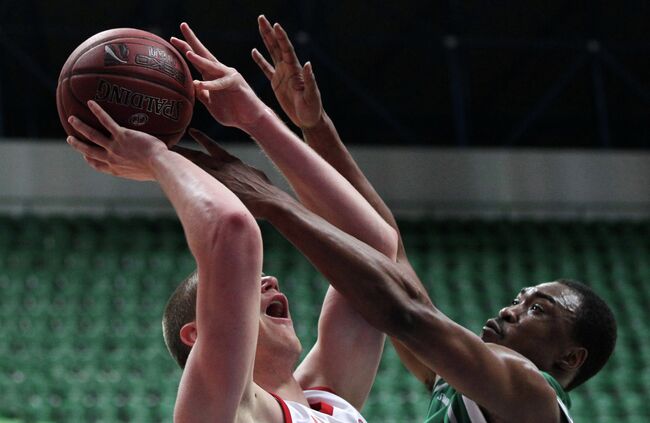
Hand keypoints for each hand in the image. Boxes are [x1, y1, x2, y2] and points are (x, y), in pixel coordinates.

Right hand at [66, 100, 166, 180]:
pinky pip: (106, 121)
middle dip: (78, 145)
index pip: (98, 165)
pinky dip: (97, 111)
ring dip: (80, 126)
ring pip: (92, 135)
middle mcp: (112, 159)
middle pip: (89, 151)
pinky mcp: (122, 135)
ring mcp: (115, 147)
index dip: (90, 160)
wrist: (160, 165)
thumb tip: (149, 166)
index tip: (85, 156)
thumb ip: (140, 168)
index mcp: (117, 170)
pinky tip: (90, 102)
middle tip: (70, 138)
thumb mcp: (146, 173)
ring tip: (71, 119)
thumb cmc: (159, 170)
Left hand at [170, 23, 267, 130]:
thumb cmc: (232, 113)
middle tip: (183, 25)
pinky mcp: (236, 84)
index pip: (197, 59)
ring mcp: (228, 76)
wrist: (250, 120)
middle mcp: (220, 72)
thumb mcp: (211, 104)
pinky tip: (200, 83)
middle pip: (204, 54)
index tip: (172, 38)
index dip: (186, 48)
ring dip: (199, 59)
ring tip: (188, 52)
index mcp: (212, 76)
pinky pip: (221, 83)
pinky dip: (210, 84)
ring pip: (211, 66)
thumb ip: (201, 94)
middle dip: (192, 40)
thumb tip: (192, 83)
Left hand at [173, 128, 288, 215]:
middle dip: (182, 151)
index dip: (202, 139)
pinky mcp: (214, 190)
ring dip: (177, 163)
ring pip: (192, 168)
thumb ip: (248, 173)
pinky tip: (169, 178)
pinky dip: (182, 180)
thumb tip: (248, 176)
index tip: (192, 131)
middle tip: (167, 144)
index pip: (213, 147)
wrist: (270, 201)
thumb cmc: (267, 192)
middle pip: (197, 156)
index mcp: (233, 162)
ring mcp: (216, 178)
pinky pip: (193, 183)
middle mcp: (221, 167)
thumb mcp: (257, 176)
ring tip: (163, 158)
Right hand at [252, 15, 322, 128]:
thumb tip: (308, 64)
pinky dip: (260, 60)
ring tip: (260, 26)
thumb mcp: (312, 95)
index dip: (281, 37)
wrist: (308, 119)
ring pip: (271, 53)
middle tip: (261, 17)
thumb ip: (310, 80)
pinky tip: (254, 51)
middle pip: (277, 46)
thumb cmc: (312, 109)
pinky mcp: (276, 83)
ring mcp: (282, 75)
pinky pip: (266, 69)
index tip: (275, 25)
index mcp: (295, 70)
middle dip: (269, 32)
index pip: (286, 49)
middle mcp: (288, 69)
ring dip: (265, 40)